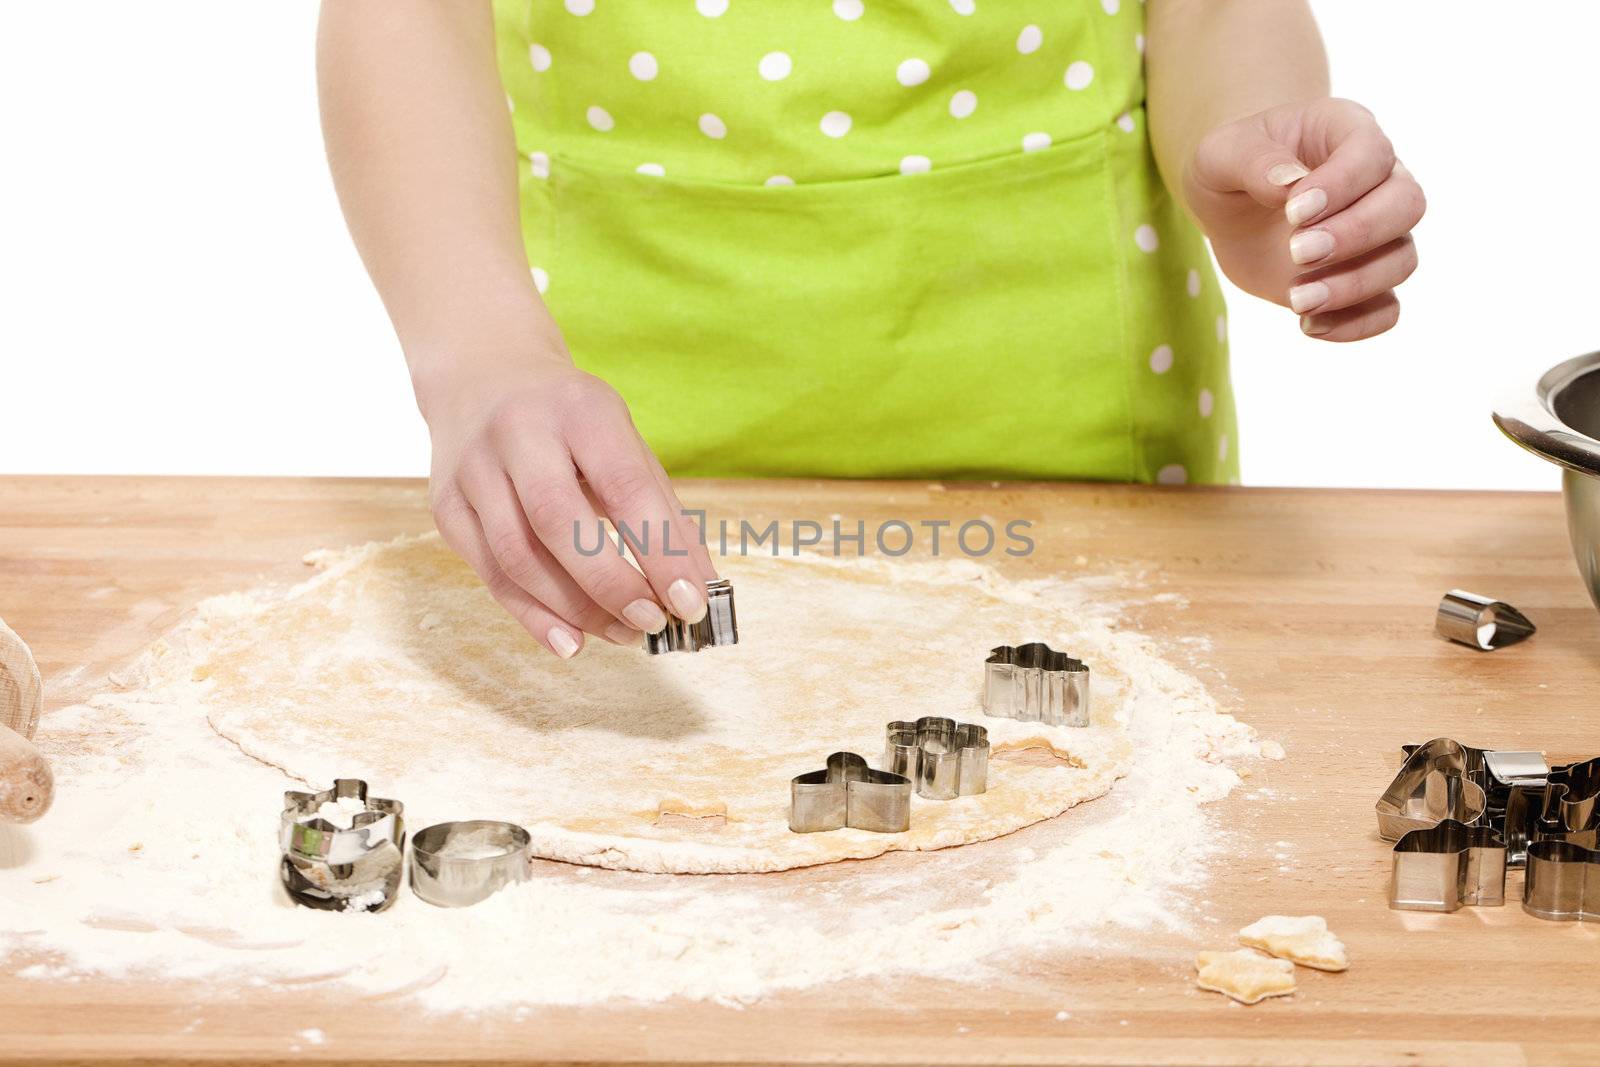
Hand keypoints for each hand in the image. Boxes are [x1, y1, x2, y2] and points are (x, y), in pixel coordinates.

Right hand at [420, 351, 716, 657]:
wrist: (483, 380)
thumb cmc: (572, 424)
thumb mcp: (624, 443)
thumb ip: (661, 513)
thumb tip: (698, 589)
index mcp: (578, 408)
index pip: (624, 485)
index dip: (659, 550)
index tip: (692, 602)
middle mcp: (517, 432)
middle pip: (560, 522)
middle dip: (612, 585)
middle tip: (653, 623)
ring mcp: (473, 470)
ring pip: (519, 558)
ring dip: (576, 609)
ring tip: (623, 634)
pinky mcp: (447, 507)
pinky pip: (492, 575)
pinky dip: (535, 617)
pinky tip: (572, 640)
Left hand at [1186, 97, 1424, 341]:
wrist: (1229, 206)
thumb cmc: (1230, 166)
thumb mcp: (1221, 153)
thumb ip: (1253, 161)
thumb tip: (1287, 185)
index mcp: (1347, 133)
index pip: (1373, 152)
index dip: (1343, 183)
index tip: (1293, 211)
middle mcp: (1377, 181)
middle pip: (1406, 205)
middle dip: (1356, 234)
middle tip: (1297, 252)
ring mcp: (1377, 235)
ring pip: (1402, 260)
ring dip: (1354, 285)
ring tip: (1296, 299)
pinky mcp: (1360, 280)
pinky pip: (1387, 309)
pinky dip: (1356, 324)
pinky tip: (1308, 326)